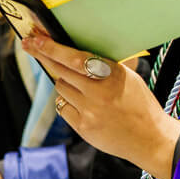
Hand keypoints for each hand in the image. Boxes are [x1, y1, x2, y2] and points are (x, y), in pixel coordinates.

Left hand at [23, 31, 179, 178]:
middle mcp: (98, 92)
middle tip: (30, 45)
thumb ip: (105, 66)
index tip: (35, 39)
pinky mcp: (83, 128)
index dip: (52, 48)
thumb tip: (78, 52)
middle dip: (44, 56)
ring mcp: (89, 111)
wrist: (149, 138)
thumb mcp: (128, 78)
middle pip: (60, 70)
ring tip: (79, 85)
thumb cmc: (140, 104)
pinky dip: (68, 102)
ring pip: (61, 88)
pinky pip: (64, 108)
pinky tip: (80, 102)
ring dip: (64, 82)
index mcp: (112, 74)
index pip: (75, 57)